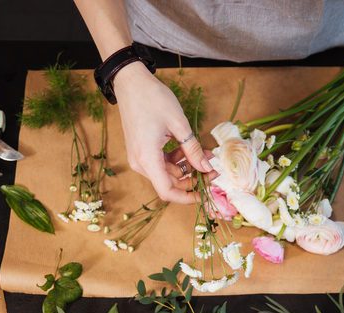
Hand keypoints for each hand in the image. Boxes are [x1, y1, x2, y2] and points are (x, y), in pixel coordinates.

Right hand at [112, 62, 211, 203]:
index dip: (187, 198)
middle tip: (213, 169)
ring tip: (205, 154)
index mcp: (147, 158)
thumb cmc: (152, 98)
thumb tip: (207, 168)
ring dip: (187, 168)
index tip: (205, 195)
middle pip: (169, 182)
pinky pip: (160, 163)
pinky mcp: (140, 151)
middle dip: (193, 179)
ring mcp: (138, 157)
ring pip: (167, 173)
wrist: (130, 82)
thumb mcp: (179, 123)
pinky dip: (177, 160)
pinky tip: (190, 149)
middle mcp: (140, 163)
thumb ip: (193, 149)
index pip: (167, 192)